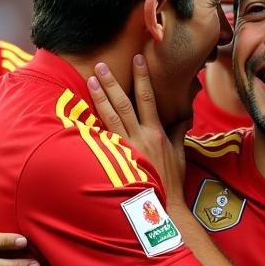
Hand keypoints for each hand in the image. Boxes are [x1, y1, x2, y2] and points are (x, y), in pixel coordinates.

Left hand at [88, 55, 187, 199]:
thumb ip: (178, 133)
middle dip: (113, 83)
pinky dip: (93, 125)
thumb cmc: (170, 181)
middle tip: (101, 65)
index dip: (142, 76)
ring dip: (100, 98)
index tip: (137, 58)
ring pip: (111, 117)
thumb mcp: (179, 155)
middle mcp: (141, 137)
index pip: (148, 97)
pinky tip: (82, 114)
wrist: (161, 207)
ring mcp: (127, 148)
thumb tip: (182, 117)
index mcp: (157, 133)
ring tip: (91, 80)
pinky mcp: (117, 160)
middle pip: (125, 103)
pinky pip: (104, 138)